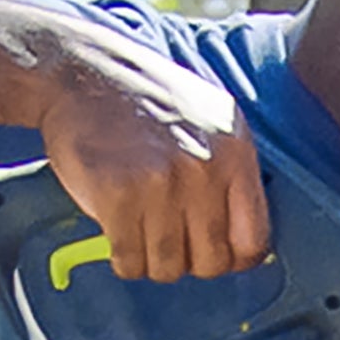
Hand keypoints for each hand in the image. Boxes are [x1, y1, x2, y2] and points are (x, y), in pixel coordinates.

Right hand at [38, 28, 270, 281]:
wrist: (86, 71)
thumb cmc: (148, 100)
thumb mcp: (213, 121)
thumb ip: (234, 175)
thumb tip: (248, 243)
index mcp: (236, 154)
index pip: (254, 243)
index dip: (231, 258)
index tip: (210, 250)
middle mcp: (204, 171)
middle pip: (211, 264)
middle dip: (188, 260)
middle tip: (167, 237)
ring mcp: (161, 184)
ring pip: (168, 268)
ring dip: (151, 260)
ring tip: (139, 229)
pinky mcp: (118, 195)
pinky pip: (130, 262)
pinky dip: (122, 257)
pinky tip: (118, 229)